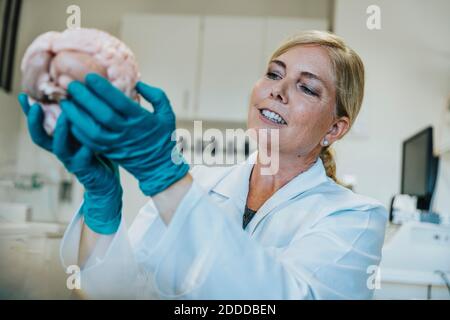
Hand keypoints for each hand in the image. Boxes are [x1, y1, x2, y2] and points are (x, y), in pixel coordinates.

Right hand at [18, 94, 122, 233]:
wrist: (106, 180)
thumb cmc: (98, 151)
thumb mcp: (88, 130)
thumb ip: (81, 116)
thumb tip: (78, 91)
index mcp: (59, 138)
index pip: (39, 124)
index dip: (29, 112)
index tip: (23, 96)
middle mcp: (61, 148)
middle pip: (40, 137)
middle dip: (35, 122)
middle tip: (35, 107)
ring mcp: (71, 159)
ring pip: (58, 147)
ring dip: (60, 131)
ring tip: (64, 116)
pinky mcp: (83, 167)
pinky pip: (82, 157)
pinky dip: (86, 147)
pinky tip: (89, 139)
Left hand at [60, 73, 189, 196]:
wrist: (158, 166)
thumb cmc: (162, 136)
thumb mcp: (167, 114)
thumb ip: (156, 96)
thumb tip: (138, 84)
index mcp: (141, 120)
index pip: (120, 102)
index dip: (104, 89)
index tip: (90, 76)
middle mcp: (127, 132)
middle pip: (103, 114)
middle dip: (85, 98)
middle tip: (71, 84)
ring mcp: (117, 143)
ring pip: (92, 129)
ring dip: (76, 115)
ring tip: (66, 101)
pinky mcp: (109, 152)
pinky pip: (90, 142)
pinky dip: (78, 130)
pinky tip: (70, 119)